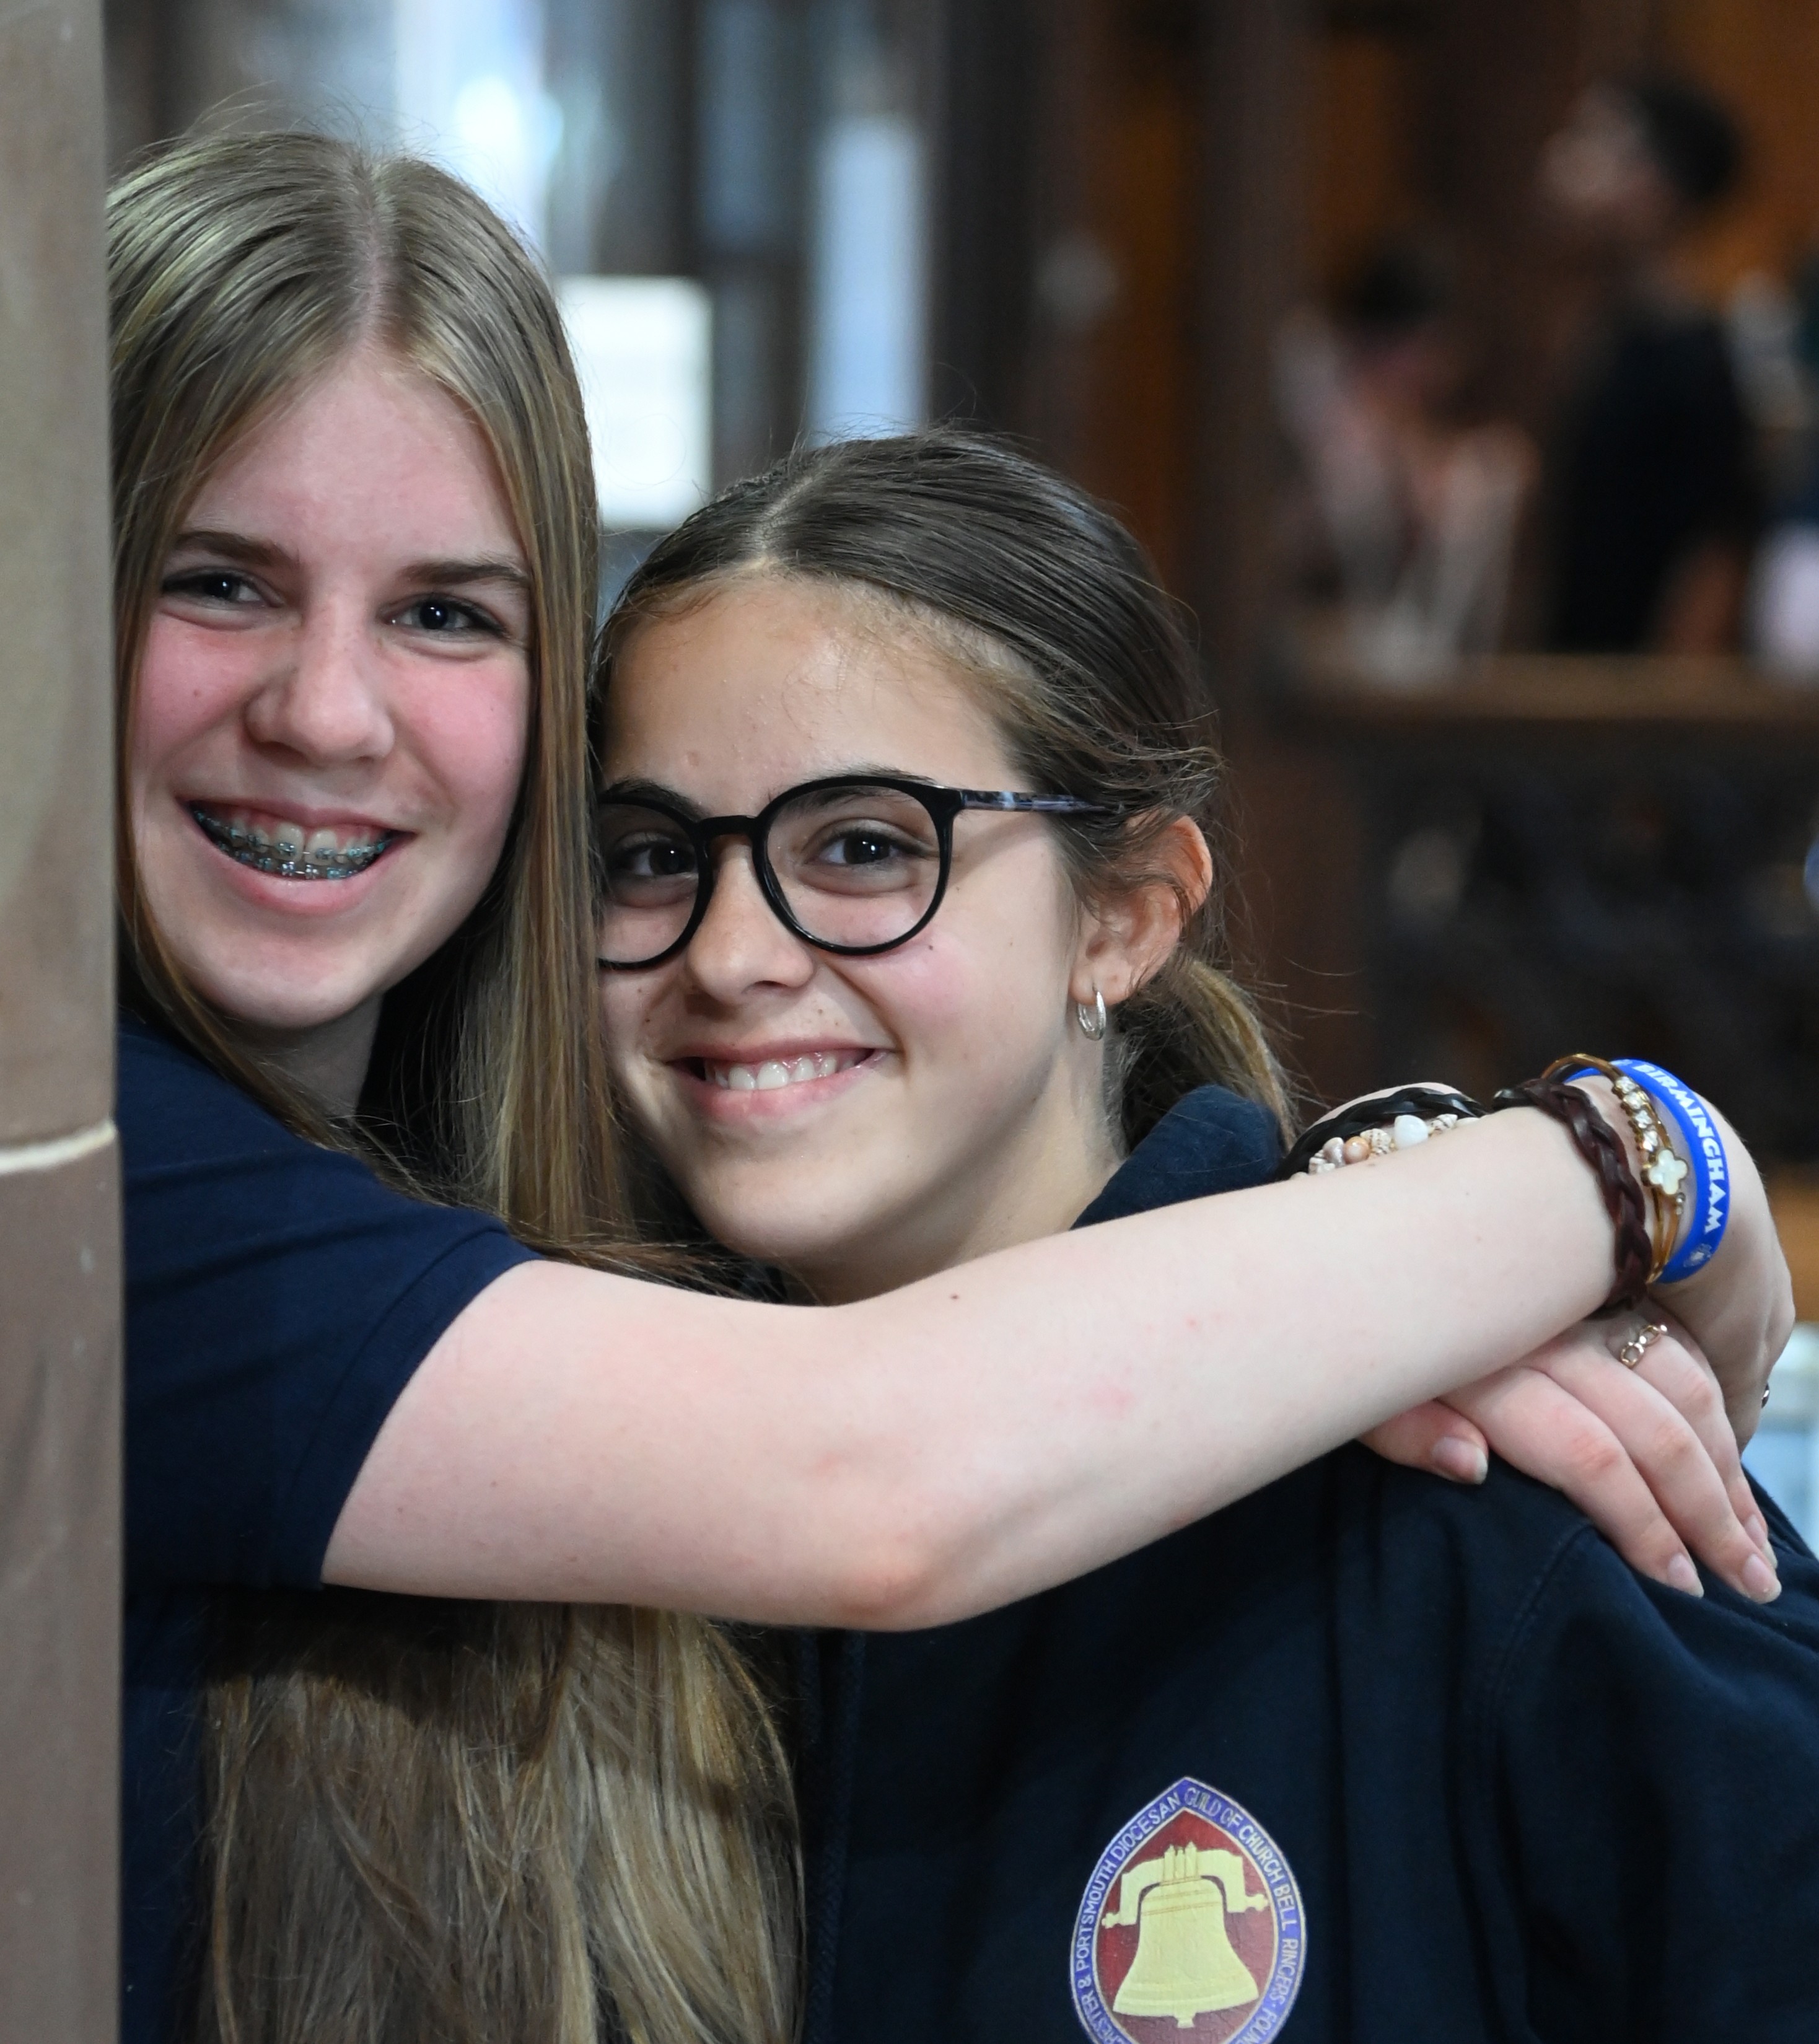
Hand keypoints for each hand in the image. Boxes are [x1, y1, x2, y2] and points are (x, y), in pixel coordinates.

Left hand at [1362, 1309, 1780, 1603]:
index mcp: (1485, 1365)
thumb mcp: (1351, 1392)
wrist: (1355, 1243)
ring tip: (1755, 1539)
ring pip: (1680, 1382)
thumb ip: (1405, 1433)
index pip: (1589, 1455)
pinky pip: (1673, 1342)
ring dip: (1727, 1462)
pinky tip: (1731, 1455)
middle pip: (1653, 1428)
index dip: (1641, 1526)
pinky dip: (1714, 1401)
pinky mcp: (1592, 1289)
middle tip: (1749, 1585)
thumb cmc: (1348, 1337)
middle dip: (1710, 1512)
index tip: (1680, 1588)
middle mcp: (1544, 1331)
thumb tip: (1470, 1465)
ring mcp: (1576, 1305)